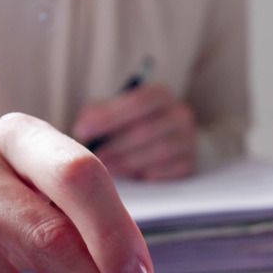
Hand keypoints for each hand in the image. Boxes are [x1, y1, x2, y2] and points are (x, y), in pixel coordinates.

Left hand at [72, 83, 197, 180]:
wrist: (165, 141)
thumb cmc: (130, 125)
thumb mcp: (113, 112)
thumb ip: (96, 114)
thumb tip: (82, 129)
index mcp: (161, 95)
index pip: (138, 102)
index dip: (108, 117)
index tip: (81, 131)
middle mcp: (180, 115)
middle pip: (145, 130)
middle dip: (114, 146)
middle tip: (92, 157)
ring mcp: (189, 141)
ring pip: (158, 152)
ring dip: (127, 162)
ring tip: (106, 169)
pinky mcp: (190, 165)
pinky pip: (169, 172)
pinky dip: (146, 174)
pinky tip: (130, 176)